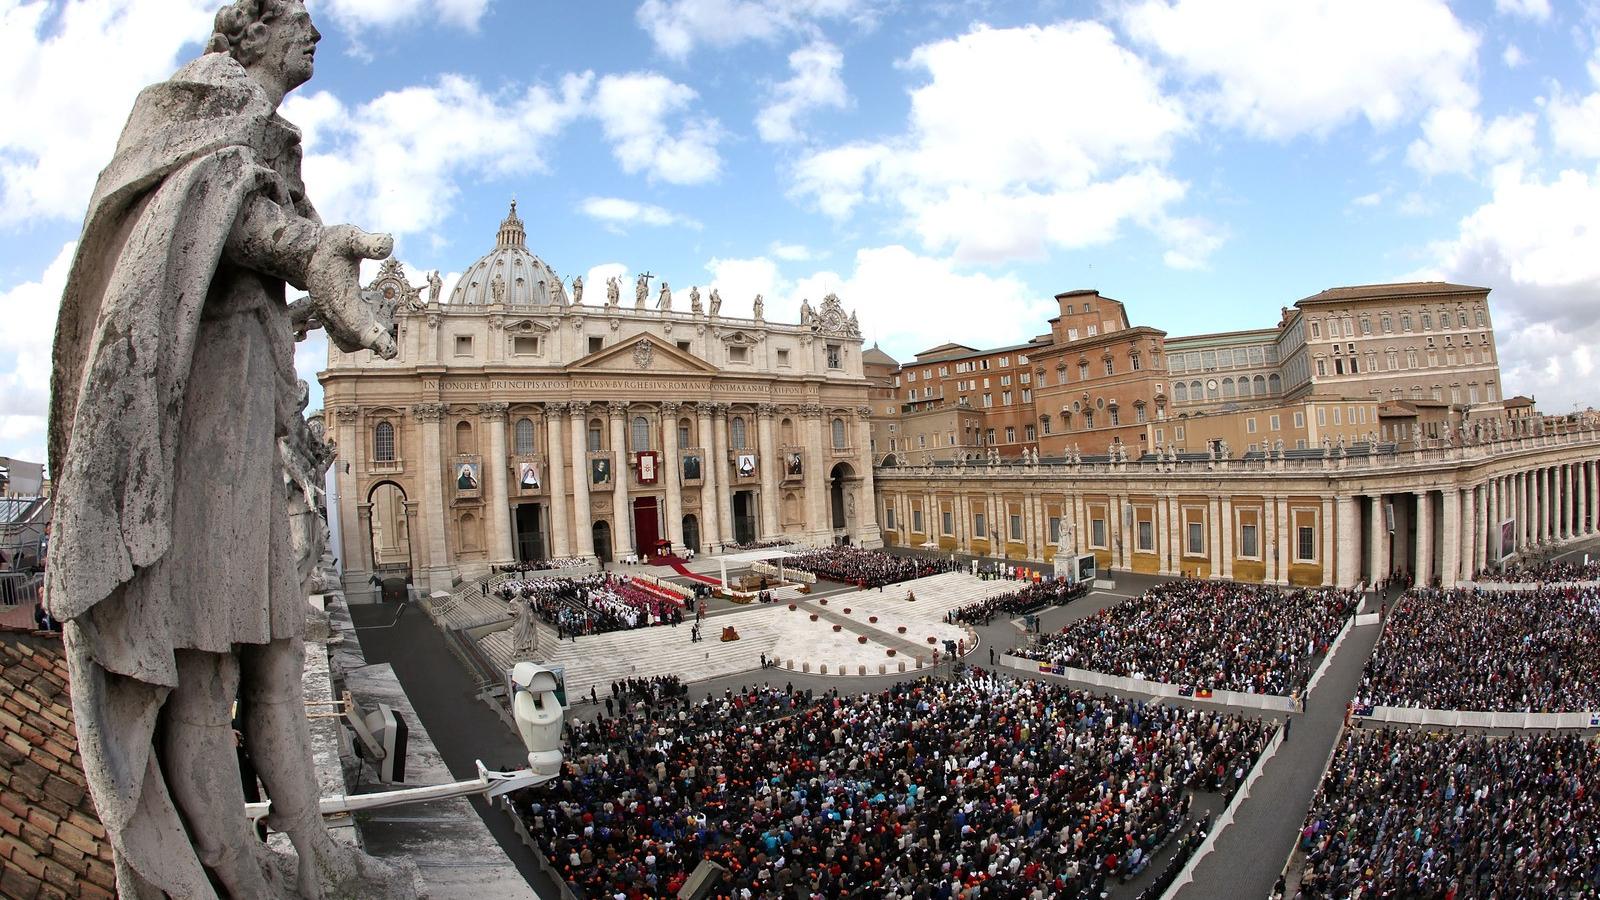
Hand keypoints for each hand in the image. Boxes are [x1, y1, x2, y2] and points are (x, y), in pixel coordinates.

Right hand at [306, 225, 397, 358]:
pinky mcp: (333, 321)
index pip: (356, 327)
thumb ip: (368, 243)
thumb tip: (388, 244)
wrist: (308, 253)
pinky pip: (350, 336)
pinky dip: (366, 328)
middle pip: (356, 340)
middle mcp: (331, 314)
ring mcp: (330, 320)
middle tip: (388, 307)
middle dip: (378, 334)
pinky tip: (374, 303)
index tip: (391, 351)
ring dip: (372, 332)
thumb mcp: (348, 237)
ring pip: (351, 341)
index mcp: (337, 298)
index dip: (374, 339)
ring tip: (380, 302)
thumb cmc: (331, 244)